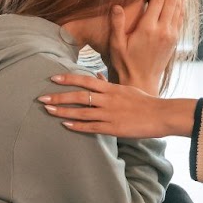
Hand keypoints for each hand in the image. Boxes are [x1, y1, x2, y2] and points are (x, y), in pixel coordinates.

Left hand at [39, 73, 198, 139]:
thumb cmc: (144, 101)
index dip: (68, 79)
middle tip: (42, 97)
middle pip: (79, 96)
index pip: (85, 80)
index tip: (53, 78)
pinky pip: (91, 127)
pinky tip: (65, 124)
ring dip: (63, 111)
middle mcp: (108, 99)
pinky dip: (77, 125)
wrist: (161, 114)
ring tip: (48, 110)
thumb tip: (95, 75)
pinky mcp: (113, 128)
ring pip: (81, 112)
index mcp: (111, 88)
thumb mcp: (126, 88)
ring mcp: (110, 114)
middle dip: (59, 96)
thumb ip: (108, 83)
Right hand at [107, 0, 184, 93]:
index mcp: (148, 29)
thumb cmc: (124, 64)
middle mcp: (163, 31)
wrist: (141, 82)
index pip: (157, 0)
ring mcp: (171, 35)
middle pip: (171, 0)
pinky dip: (182, 3)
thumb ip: (116, 25)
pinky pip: (181, 17)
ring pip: (179, 7)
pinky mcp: (175, 40)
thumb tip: (117, 5)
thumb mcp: (115, 45)